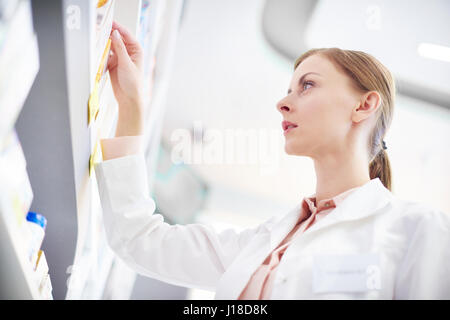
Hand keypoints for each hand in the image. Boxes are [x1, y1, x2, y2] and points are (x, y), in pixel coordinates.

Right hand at [108, 21, 143, 136]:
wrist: (128, 98)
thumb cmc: (133, 84)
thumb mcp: (126, 64)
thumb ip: (120, 48)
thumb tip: (115, 33)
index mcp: (136, 50)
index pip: (126, 34)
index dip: (118, 27)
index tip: (109, 22)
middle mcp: (128, 52)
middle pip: (117, 38)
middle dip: (109, 33)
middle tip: (99, 28)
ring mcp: (120, 57)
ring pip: (110, 45)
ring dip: (104, 42)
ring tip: (96, 37)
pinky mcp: (112, 63)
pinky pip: (105, 53)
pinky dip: (101, 51)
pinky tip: (97, 49)